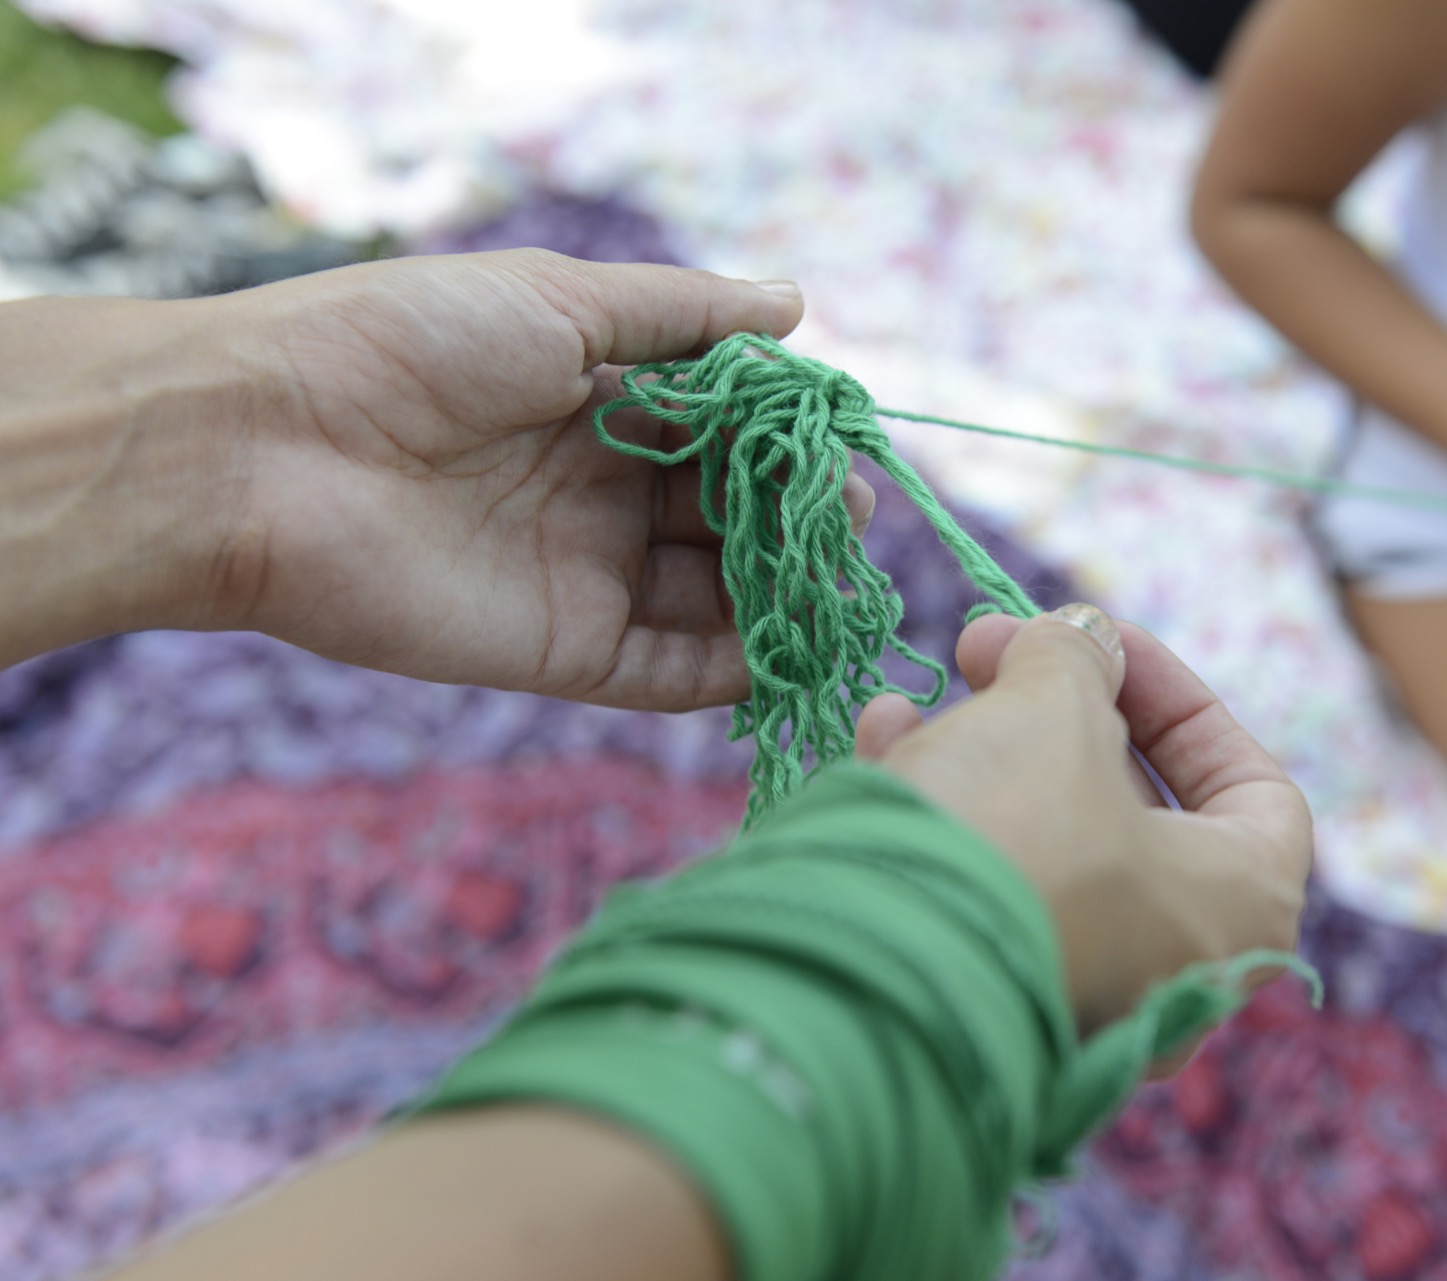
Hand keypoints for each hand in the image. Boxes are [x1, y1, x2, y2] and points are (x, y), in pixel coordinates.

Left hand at [210, 250, 870, 710]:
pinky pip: (665, 669)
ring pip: (709, 595)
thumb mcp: (556, 301)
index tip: (843, 437)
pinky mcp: (560, 650)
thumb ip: (683, 315)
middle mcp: (595, 493)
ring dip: (776, 590)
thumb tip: (799, 307)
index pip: (717, 429)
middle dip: (792, 514)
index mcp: (594, 403)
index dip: (782, 436)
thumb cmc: (405, 346)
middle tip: (852, 511)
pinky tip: (782, 649)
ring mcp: (581, 574)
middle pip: (723, 515)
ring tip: (835, 575)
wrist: (266, 446)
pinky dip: (729, 669)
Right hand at [853, 604, 1312, 1031]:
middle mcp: (1176, 971)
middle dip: (1058, 711)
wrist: (878, 980)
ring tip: (927, 693)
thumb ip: (1075, 659)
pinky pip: (986, 896)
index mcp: (1239, 908)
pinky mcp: (991, 1009)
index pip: (1252, 788)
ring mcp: (1085, 1002)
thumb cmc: (1014, 834)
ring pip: (1047, 848)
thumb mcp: (1054, 709)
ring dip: (988, 753)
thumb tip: (1075, 643)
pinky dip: (949, 818)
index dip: (1177, 699)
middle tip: (990, 648)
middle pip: (1134, 810)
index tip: (1102, 642)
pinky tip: (886, 744)